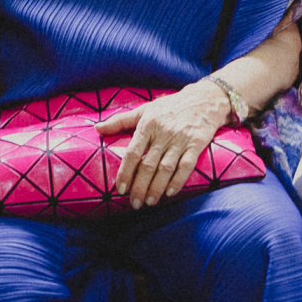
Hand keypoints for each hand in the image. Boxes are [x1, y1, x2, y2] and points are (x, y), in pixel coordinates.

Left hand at [93, 81, 240, 210]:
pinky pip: (186, 165)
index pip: (133, 153)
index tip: (120, 189)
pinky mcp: (197, 143)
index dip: (125, 172)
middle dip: (140, 187)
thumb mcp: (144, 109)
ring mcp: (180, 139)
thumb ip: (120, 121)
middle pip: (148, 165)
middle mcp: (163, 133)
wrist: (204, 99)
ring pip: (166, 168)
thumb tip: (97, 128)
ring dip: (157, 187)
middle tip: (134, 203)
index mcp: (147, 125)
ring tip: (150, 202)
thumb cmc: (170, 106)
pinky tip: (170, 192)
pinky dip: (178, 180)